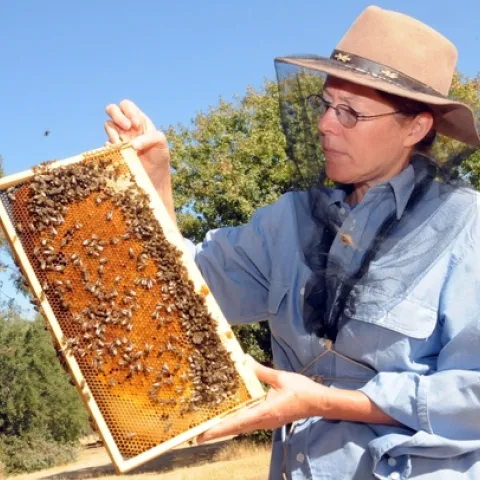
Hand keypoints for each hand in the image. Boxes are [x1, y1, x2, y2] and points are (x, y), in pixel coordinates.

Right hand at [104, 99, 169, 172]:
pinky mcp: (113, 150)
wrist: (154, 174)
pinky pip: (106, 145)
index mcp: (137, 119)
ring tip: (125, 144)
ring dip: (114, 132)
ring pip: (108, 125)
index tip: (136, 124)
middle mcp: (125, 126)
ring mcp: (118, 137)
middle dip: (117, 115)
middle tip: (127, 127)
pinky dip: (112, 148)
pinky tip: (122, 155)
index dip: (128, 111)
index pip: (126, 105)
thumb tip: (132, 144)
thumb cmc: (159, 154)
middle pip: (112, 109)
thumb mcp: (160, 142)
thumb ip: (150, 137)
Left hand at [197, 357, 328, 443]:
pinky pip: (249, 424)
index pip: (236, 422)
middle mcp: (263, 421)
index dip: (218, 429)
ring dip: (226, 428)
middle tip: (198, 435)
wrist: (318, 402)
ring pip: (242, 428)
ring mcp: (267, 423)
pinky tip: (231, 419)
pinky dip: (237, 423)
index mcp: (264, 412)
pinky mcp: (270, 420)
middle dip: (217, 432)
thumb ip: (261, 371)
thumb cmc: (301, 390)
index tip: (202, 435)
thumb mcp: (280, 377)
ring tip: (209, 428)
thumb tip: (245, 360)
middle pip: (236, 429)